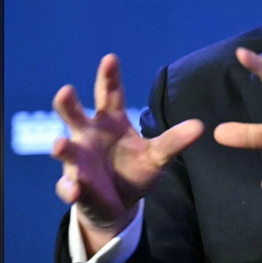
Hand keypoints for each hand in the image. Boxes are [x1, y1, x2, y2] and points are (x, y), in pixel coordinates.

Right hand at [51, 53, 203, 253]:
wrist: (121, 204)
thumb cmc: (137, 169)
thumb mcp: (158, 155)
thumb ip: (174, 141)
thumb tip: (200, 125)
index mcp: (112, 120)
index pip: (110, 93)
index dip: (109, 76)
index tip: (110, 58)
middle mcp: (90, 135)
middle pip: (75, 114)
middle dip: (68, 103)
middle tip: (67, 90)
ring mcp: (78, 161)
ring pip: (66, 149)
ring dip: (62, 147)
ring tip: (61, 145)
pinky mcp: (74, 187)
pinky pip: (68, 187)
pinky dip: (70, 189)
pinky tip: (75, 191)